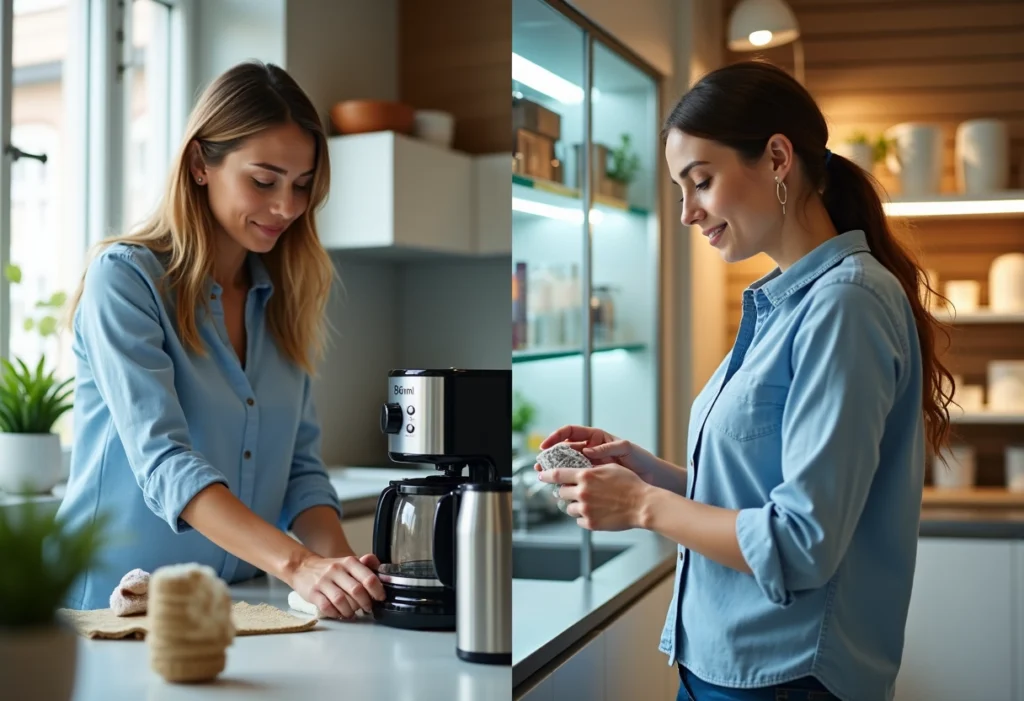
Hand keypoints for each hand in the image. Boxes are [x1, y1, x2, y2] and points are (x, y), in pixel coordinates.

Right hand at [287, 552, 384, 618]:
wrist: (302, 567)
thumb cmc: (330, 569)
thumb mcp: (348, 562)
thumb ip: (365, 565)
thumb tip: (382, 569)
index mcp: (348, 562)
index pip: (368, 577)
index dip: (377, 590)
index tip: (380, 598)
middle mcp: (336, 570)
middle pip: (356, 590)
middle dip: (365, 603)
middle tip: (367, 608)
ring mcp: (323, 581)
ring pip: (341, 600)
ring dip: (350, 611)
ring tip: (352, 613)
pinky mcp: (313, 593)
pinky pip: (327, 607)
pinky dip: (335, 614)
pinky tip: (339, 614)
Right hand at [535, 425, 657, 485]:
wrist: (651, 478)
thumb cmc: (641, 460)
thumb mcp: (626, 449)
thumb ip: (607, 448)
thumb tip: (588, 450)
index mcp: (596, 438)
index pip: (570, 433)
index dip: (556, 437)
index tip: (545, 446)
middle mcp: (590, 450)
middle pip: (564, 450)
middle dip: (550, 456)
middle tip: (540, 465)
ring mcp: (591, 465)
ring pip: (568, 466)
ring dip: (555, 471)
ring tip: (545, 477)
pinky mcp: (594, 479)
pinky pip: (577, 480)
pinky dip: (568, 483)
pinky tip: (561, 488)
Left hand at [537, 464, 650, 530]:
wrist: (642, 505)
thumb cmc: (630, 484)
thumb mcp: (609, 468)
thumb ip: (591, 469)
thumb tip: (579, 470)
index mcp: (585, 475)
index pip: (556, 475)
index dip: (545, 475)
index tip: (540, 475)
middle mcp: (582, 492)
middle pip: (561, 492)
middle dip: (565, 491)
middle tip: (574, 491)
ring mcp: (585, 509)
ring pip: (568, 508)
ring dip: (574, 505)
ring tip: (589, 503)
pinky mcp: (591, 523)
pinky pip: (578, 520)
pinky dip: (583, 517)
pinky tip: (596, 512)